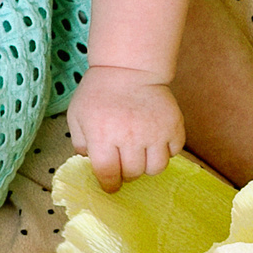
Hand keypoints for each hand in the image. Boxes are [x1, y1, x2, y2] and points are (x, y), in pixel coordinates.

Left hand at [67, 65, 185, 192]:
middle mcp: (130, 135)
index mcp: (103, 135)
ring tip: (140, 154)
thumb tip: (90, 165)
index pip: (108, 173)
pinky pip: (174, 152)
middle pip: (132, 173)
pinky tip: (155, 141)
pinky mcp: (173, 125)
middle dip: (126, 173)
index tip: (110, 185)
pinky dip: (166, 151)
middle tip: (124, 163)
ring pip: (156, 168)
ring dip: (147, 166)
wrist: (128, 67)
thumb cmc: (99, 93)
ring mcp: (155, 131)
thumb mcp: (77, 116)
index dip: (108, 184)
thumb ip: (80, 143)